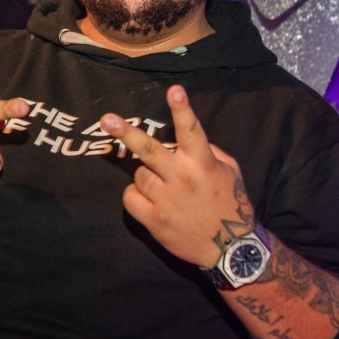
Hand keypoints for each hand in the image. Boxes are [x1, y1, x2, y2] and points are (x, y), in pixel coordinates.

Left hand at [100, 85, 255, 266]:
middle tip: (106, 120)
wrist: (230, 248)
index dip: (182, 109)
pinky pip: (130, 198)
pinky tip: (150, 201)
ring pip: (139, 174)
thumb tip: (185, 140)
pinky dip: (136, 196)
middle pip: (148, 150)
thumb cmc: (231, 203)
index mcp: (203, 163)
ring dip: (146, 176)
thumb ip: (211, 151)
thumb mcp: (231, 171)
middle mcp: (182, 178)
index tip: (174, 90)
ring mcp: (166, 200)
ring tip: (163, 187)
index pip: (191, 131)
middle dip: (126, 132)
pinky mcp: (155, 220)